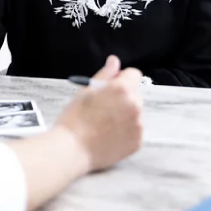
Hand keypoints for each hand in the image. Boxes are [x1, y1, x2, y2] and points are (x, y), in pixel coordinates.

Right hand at [55, 55, 143, 171]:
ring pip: (135, 113)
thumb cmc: (75, 119)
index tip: (112, 87)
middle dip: (123, 98)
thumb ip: (105, 74)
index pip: (134, 74)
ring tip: (104, 124)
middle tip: (104, 108)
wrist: (72, 149)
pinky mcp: (137, 141)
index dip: (121, 79)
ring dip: (125, 115)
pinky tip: (108, 135)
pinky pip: (135, 130)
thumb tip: (114, 61)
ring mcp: (138, 125)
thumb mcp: (86, 90)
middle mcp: (135, 105)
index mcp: (122, 89)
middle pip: (135, 94)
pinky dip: (125, 131)